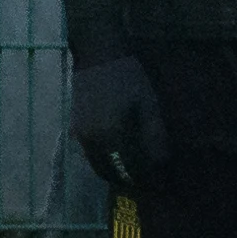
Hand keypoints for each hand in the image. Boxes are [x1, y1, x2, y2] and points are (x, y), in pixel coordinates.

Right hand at [71, 53, 169, 189]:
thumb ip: (153, 135)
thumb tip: (160, 162)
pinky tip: (119, 154)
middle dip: (129, 179)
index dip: (145, 177)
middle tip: (147, 179)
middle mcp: (93, 142)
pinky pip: (92, 155)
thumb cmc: (127, 76)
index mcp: (112, 135)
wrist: (97, 55)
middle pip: (112, 172)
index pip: (130, 168)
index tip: (159, 182)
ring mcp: (81, 137)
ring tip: (135, 169)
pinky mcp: (76, 131)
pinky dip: (105, 161)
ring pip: (99, 166)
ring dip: (116, 172)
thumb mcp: (148, 103)